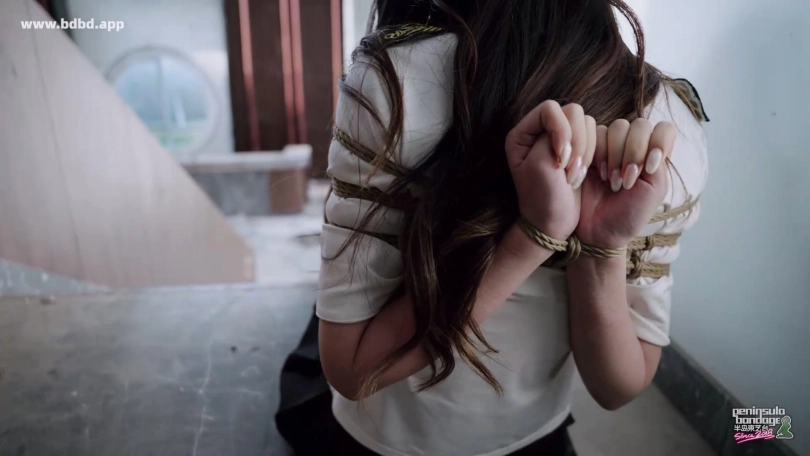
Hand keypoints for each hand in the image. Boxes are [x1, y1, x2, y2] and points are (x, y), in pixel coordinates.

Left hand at [505, 101, 596, 239]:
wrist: (552, 223)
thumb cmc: (541, 198)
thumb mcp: (540, 165)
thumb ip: (552, 135)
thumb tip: (571, 118)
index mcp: (523, 133)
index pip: (550, 109)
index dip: (561, 129)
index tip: (560, 158)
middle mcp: (541, 131)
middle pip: (572, 113)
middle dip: (576, 143)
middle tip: (568, 171)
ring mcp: (561, 139)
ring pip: (587, 124)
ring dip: (585, 151)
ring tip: (573, 177)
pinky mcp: (579, 149)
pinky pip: (597, 137)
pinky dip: (594, 155)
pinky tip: (583, 175)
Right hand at [577, 118, 676, 247]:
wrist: (597, 230)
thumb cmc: (628, 215)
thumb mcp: (654, 190)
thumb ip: (658, 162)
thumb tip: (651, 143)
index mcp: (654, 154)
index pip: (664, 129)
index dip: (658, 142)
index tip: (648, 168)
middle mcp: (634, 145)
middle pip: (639, 125)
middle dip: (633, 153)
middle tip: (624, 182)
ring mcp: (611, 145)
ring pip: (617, 127)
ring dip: (614, 155)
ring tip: (610, 181)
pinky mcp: (589, 148)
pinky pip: (594, 133)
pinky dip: (596, 154)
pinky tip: (595, 175)